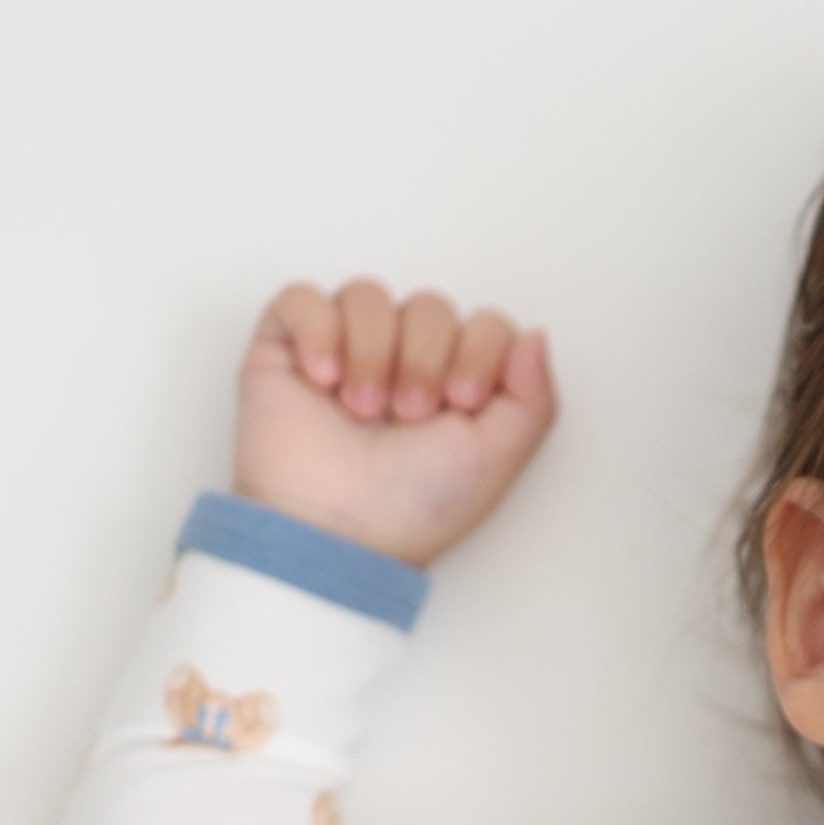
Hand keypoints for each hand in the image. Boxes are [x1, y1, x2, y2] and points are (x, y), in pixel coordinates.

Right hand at [233, 279, 556, 566]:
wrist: (338, 530)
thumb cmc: (414, 508)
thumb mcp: (498, 458)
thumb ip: (534, 398)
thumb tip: (535, 336)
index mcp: (457, 384)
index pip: (485, 323)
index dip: (479, 351)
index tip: (462, 402)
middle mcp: (404, 362)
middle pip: (430, 305)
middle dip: (425, 358)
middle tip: (409, 415)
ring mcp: (346, 351)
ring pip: (368, 294)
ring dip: (373, 352)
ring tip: (362, 410)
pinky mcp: (288, 347)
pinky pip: (304, 297)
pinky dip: (318, 331)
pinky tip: (322, 380)